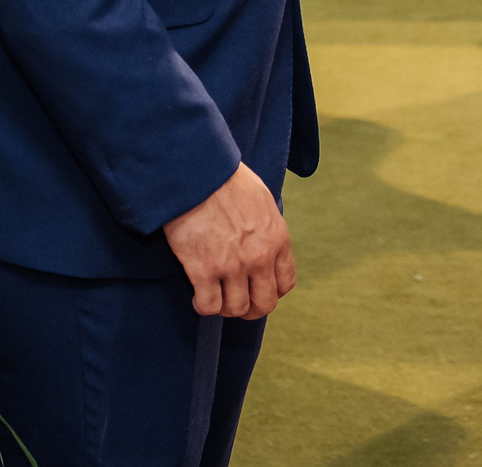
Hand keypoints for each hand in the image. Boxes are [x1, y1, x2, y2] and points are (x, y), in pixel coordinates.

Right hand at [162, 163, 294, 319]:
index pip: (285, 283)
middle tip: (237, 302)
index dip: (271, 291)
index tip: (257, 289)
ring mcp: (232, 266)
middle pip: (264, 303)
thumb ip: (267, 228)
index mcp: (277, 239)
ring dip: (226, 308)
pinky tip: (198, 296)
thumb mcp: (261, 200)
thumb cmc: (225, 179)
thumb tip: (264, 241)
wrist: (196, 172)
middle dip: (251, 308)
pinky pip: (208, 305)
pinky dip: (203, 306)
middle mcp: (259, 257)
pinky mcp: (203, 270)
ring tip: (216, 297)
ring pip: (236, 308)